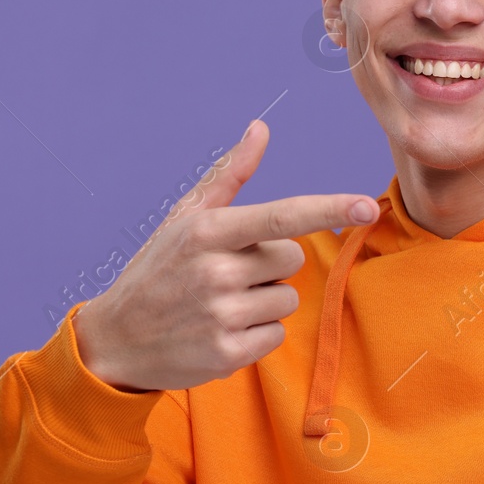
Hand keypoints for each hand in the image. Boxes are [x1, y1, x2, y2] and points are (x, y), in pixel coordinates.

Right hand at [74, 120, 378, 392]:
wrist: (114, 340)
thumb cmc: (158, 271)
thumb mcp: (185, 219)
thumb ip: (230, 176)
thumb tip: (261, 129)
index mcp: (208, 230)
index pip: (282, 216)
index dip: (330, 209)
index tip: (369, 206)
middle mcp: (215, 270)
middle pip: (293, 257)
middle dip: (270, 264)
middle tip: (225, 275)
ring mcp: (221, 314)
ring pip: (288, 297)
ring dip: (264, 301)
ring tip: (219, 305)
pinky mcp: (227, 354)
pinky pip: (277, 334)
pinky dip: (257, 334)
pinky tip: (220, 331)